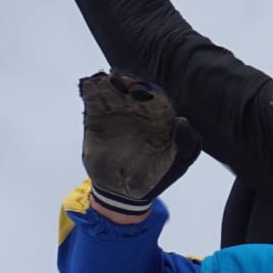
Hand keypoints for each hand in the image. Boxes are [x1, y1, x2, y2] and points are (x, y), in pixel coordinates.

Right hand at [80, 71, 183, 217]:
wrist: (122, 194)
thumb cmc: (155, 178)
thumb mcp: (176, 163)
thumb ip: (185, 144)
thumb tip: (182, 121)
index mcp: (160, 116)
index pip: (157, 98)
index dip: (152, 91)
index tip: (145, 89)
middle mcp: (138, 109)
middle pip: (133, 89)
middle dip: (127, 82)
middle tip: (121, 79)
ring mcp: (116, 111)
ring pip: (111, 90)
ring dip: (107, 83)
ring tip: (102, 80)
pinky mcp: (96, 117)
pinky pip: (92, 100)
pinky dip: (89, 90)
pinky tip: (87, 85)